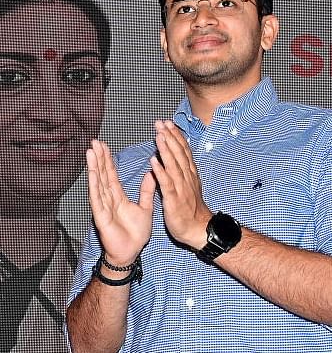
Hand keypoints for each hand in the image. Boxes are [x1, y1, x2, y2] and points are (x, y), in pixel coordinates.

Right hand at [85, 139, 154, 264]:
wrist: (131, 252)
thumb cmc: (135, 234)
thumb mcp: (146, 208)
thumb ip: (147, 191)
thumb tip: (151, 173)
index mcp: (118, 197)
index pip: (111, 174)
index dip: (108, 159)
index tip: (103, 145)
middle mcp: (108, 199)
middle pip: (103, 174)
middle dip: (99, 158)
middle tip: (95, 141)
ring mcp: (103, 206)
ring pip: (98, 183)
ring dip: (94, 167)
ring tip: (91, 151)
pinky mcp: (101, 216)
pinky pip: (97, 198)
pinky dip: (94, 184)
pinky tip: (92, 172)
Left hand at [151, 120, 212, 248]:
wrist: (199, 230)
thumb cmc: (190, 209)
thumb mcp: (187, 186)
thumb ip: (180, 172)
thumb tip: (171, 158)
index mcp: (189, 174)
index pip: (182, 151)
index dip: (175, 136)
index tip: (167, 123)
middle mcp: (187, 178)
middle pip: (178, 153)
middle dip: (170, 136)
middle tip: (161, 122)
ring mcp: (181, 188)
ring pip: (173, 165)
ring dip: (166, 149)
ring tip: (158, 135)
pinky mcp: (174, 199)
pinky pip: (167, 184)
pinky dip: (160, 171)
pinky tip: (153, 161)